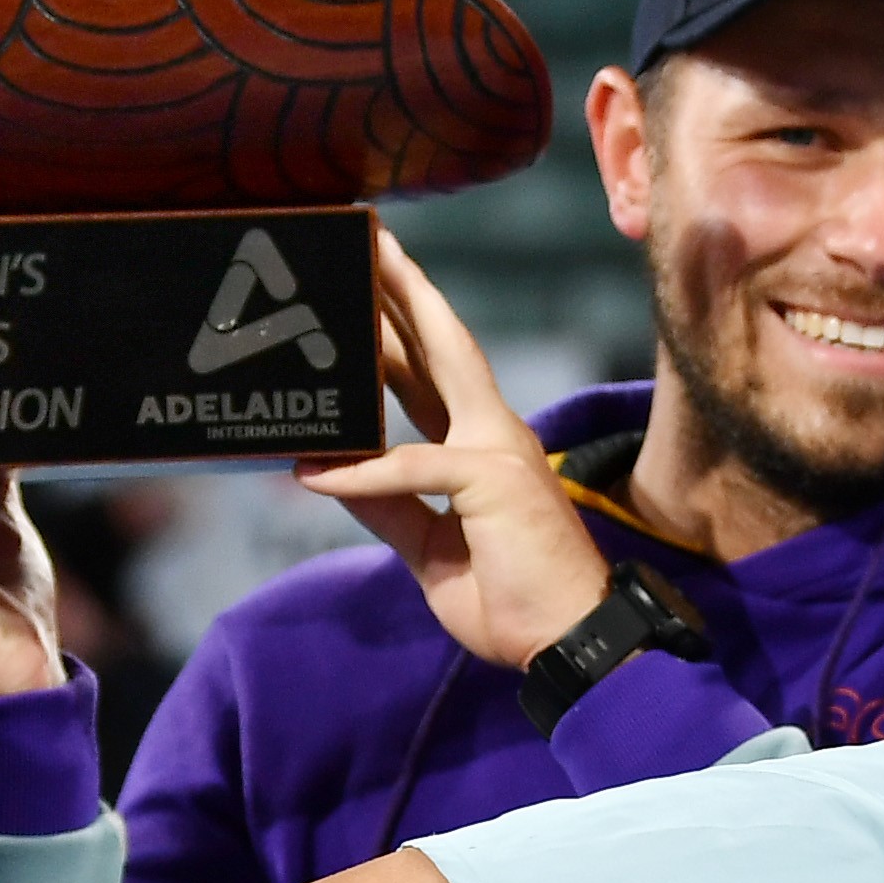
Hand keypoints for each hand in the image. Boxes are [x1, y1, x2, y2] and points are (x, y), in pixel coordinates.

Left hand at [293, 228, 618, 669]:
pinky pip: (411, 469)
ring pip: (439, 367)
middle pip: (440, 345)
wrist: (570, 643)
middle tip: (367, 239)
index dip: (398, 331)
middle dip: (403, 289)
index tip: (365, 291)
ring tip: (356, 274)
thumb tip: (331, 472)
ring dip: (394, 321)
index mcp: (481, 449)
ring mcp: (498, 450)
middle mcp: (493, 434)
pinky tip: (313, 473)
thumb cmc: (513, 602)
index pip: (432, 376)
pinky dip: (361, 473)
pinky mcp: (492, 481)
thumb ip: (389, 507)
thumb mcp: (431, 551)